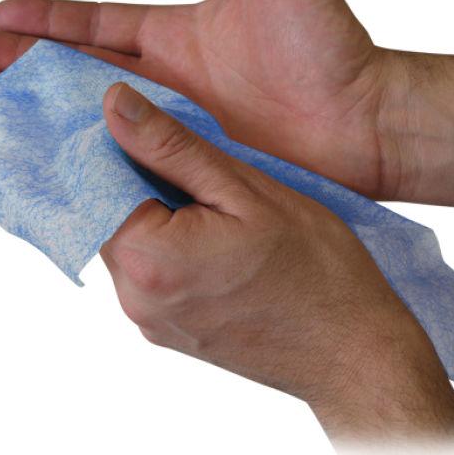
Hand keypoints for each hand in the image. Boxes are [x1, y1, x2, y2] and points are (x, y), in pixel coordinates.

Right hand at [0, 0, 396, 198]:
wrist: (362, 119)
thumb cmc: (331, 45)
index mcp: (181, 32)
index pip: (99, 23)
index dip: (48, 20)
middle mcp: (171, 80)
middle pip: (82, 70)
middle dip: (24, 65)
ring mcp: (179, 125)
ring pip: (96, 116)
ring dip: (43, 111)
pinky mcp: (192, 163)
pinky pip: (131, 158)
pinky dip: (90, 158)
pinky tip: (53, 160)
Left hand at [99, 81, 453, 442]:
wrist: (354, 350)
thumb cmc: (316, 270)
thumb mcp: (247, 191)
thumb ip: (172, 148)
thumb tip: (116, 104)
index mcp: (149, 260)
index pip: (99, 183)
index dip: (132, 151)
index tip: (171, 142)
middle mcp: (137, 301)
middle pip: (114, 216)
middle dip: (151, 185)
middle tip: (211, 176)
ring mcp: (153, 323)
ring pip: (136, 245)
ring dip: (168, 218)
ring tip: (226, 214)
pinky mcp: (171, 334)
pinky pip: (155, 276)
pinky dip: (178, 249)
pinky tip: (226, 246)